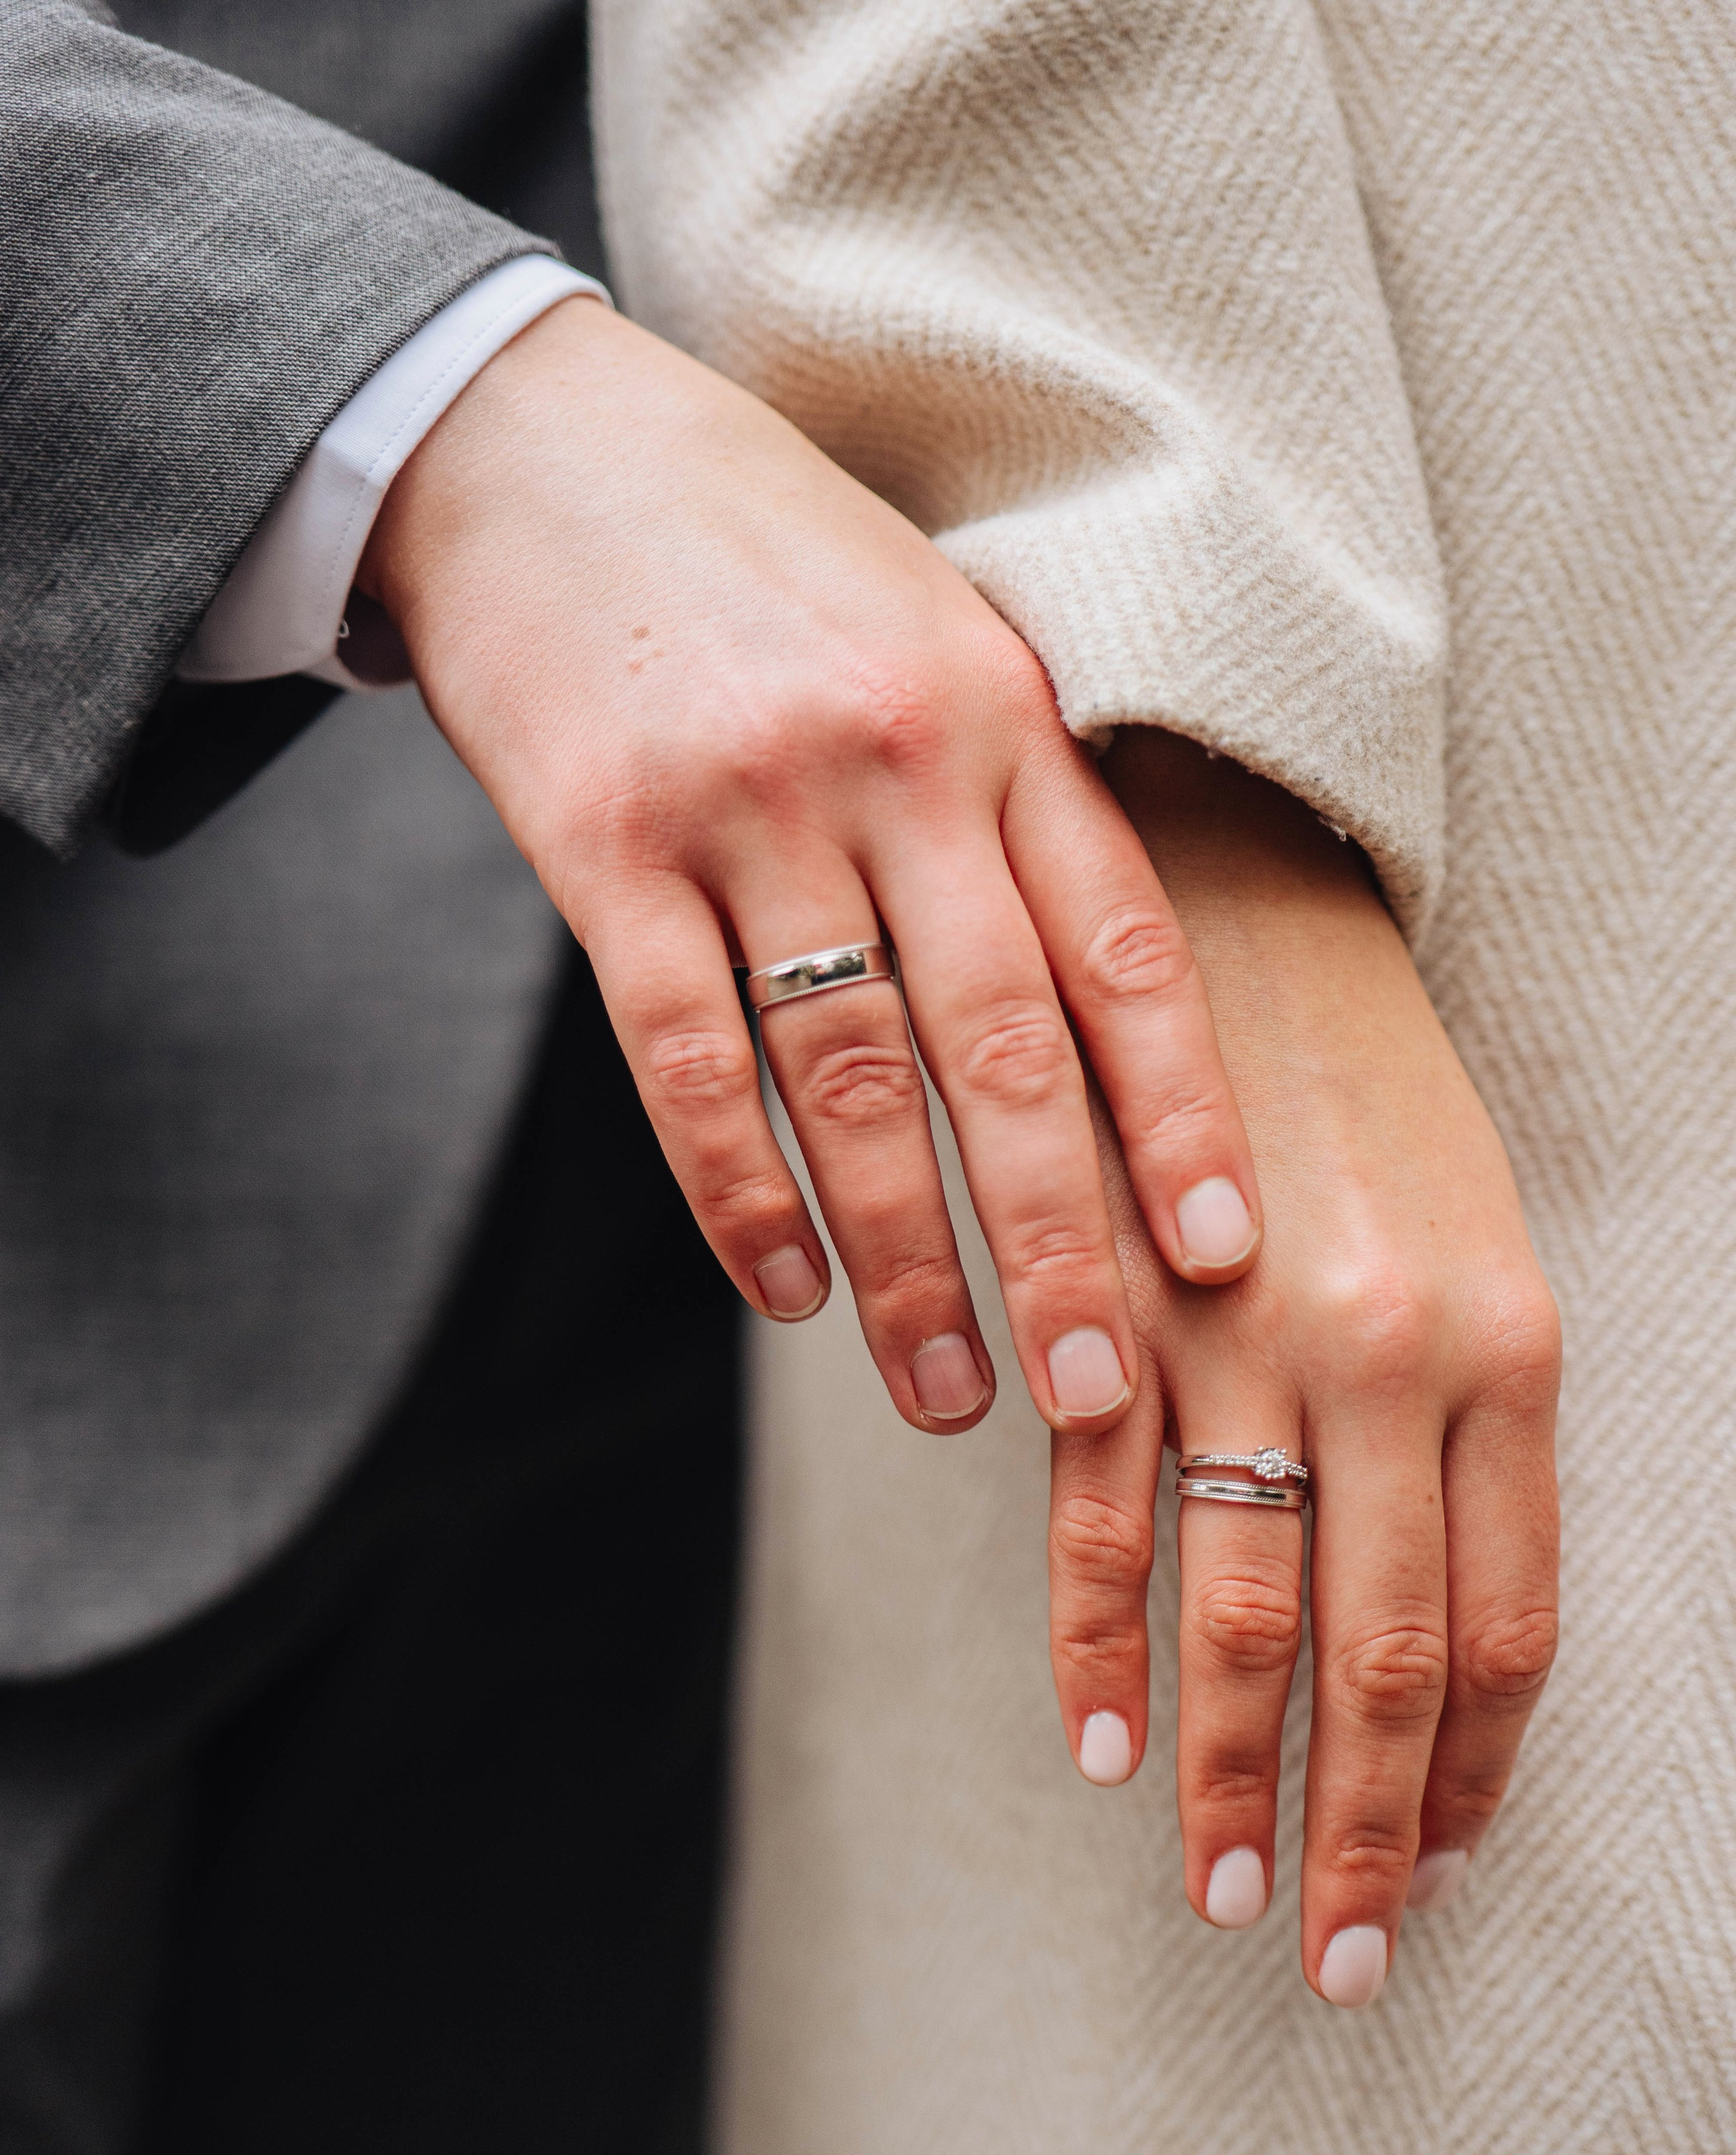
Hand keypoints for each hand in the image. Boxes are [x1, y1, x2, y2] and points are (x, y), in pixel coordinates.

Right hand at [358, 297, 1261, 1437]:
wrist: (540, 439)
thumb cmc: (766, 563)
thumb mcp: (932, 634)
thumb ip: (1016, 796)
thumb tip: (1102, 1013)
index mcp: (1002, 710)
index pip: (1122, 946)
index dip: (1183, 1113)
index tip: (1227, 1260)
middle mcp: (894, 757)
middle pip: (1003, 1044)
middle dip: (1059, 1240)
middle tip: (1100, 1398)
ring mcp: (747, 800)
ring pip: (849, 1074)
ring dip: (904, 1256)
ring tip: (942, 1393)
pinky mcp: (603, 840)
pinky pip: (687, 1055)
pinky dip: (740, 1192)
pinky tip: (786, 1291)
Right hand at [1048, 731, 1559, 2005]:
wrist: (1246, 891)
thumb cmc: (1372, 1091)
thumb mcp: (1474, 1247)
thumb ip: (1468, 1432)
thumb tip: (1433, 1629)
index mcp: (1509, 1348)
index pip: (1506, 1627)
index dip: (1467, 1776)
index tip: (1431, 1876)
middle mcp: (1394, 1361)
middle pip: (1382, 1654)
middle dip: (1356, 1832)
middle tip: (1332, 1962)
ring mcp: (1249, 1342)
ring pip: (1244, 1614)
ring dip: (1228, 1775)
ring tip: (1218, 1896)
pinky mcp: (1121, 1312)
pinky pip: (1106, 1520)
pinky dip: (1096, 1644)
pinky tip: (1097, 1744)